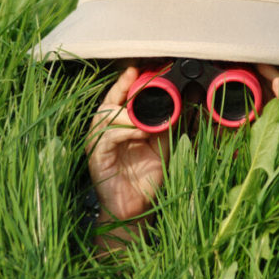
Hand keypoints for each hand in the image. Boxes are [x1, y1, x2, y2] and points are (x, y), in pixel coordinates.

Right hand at [86, 66, 170, 249]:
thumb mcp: (161, 146)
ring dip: (127, 113)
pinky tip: (139, 133)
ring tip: (147, 117)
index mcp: (119, 127)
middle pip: (108, 103)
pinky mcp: (96, 159)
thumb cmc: (146, 178)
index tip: (136, 69)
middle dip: (123, 90)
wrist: (136, 210)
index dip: (124, 83)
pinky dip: (124, 132)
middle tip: (139, 82)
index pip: (118, 99)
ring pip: (106, 117)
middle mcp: (105, 133)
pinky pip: (107, 138)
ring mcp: (98, 145)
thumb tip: (182, 101)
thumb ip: (165, 125)